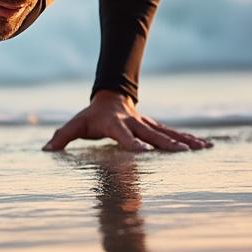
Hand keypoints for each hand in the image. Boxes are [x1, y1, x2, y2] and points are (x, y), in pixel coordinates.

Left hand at [43, 90, 212, 152]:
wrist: (109, 98)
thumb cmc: (91, 117)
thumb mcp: (75, 125)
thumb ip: (62, 137)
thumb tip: (45, 149)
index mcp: (115, 125)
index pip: (124, 136)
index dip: (132, 144)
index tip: (144, 153)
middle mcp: (134, 124)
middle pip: (152, 135)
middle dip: (167, 144)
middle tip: (182, 153)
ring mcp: (147, 125)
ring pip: (168, 133)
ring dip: (185, 141)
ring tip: (203, 148)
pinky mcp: (156, 127)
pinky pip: (174, 133)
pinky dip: (190, 139)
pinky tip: (206, 146)